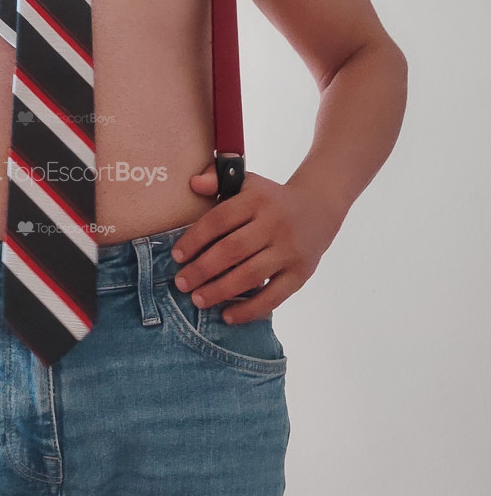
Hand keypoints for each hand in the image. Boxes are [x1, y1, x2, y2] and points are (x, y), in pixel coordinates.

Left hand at [170, 163, 341, 322]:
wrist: (320, 207)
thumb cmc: (270, 199)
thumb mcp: (248, 182)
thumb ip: (218, 179)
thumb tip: (194, 184)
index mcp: (257, 200)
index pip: (220, 219)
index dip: (195, 238)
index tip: (177, 256)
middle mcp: (274, 224)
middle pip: (232, 250)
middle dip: (202, 269)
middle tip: (181, 283)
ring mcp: (289, 251)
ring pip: (250, 275)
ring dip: (220, 291)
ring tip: (198, 300)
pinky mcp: (301, 273)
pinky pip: (274, 296)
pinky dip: (250, 309)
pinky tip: (227, 316)